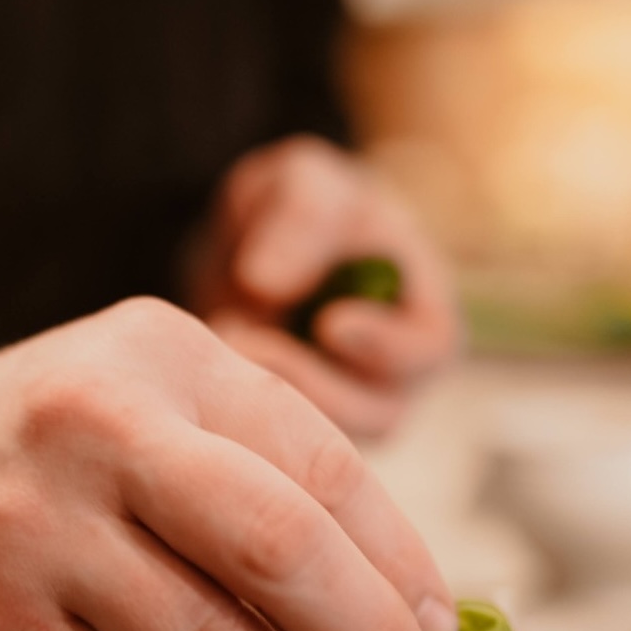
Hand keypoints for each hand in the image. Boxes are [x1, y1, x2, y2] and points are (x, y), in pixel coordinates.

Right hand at [0, 298, 457, 630]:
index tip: (438, 629)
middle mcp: (93, 428)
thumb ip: (276, 475)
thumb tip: (406, 609)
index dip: (400, 562)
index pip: (321, 465)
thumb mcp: (165, 401)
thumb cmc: (59, 443)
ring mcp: (31, 531)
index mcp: (163, 356)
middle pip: (277, 548)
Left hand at [187, 136, 460, 437]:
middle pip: (379, 414)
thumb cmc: (298, 206)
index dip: (387, 344)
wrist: (243, 249)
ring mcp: (341, 412)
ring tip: (218, 345)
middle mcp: (392, 378)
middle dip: (313, 386)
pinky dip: (240, 419)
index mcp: (421, 314)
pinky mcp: (292, 438)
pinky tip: (200, 375)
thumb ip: (300, 216)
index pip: (430, 348)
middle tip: (247, 340)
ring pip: (324, 447)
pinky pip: (274, 451)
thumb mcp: (303, 179)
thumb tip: (265, 284)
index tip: (329, 322)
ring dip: (269, 404)